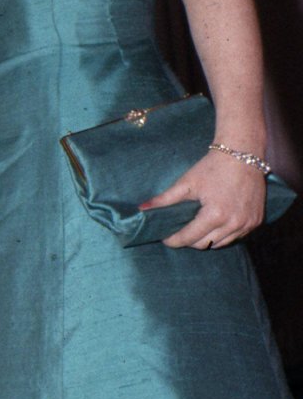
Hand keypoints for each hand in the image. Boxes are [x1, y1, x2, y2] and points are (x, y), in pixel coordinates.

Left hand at [142, 148, 266, 248]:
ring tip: (197, 228)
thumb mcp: (186, 183)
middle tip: (179, 232)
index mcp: (215, 215)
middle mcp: (234, 223)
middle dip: (190, 241)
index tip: (165, 238)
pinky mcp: (256, 221)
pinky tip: (215, 224)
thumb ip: (164, 199)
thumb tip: (141, 209)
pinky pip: (236, 237)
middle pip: (205, 245)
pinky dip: (224, 235)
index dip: (174, 240)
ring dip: (207, 239)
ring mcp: (247, 224)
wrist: (242, 153)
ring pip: (221, 244)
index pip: (190, 238)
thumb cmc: (212, 166)